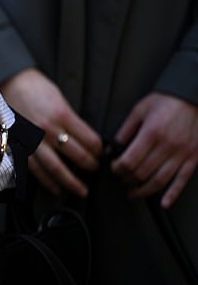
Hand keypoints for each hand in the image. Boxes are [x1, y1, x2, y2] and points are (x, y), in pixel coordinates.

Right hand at [1, 68, 101, 196]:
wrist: (9, 82)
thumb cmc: (35, 87)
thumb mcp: (59, 98)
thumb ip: (70, 118)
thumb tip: (84, 138)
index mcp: (62, 115)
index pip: (90, 140)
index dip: (100, 150)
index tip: (102, 154)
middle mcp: (49, 130)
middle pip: (77, 156)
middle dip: (90, 166)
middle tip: (96, 170)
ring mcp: (34, 140)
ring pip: (56, 168)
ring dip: (71, 182)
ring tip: (81, 190)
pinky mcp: (21, 146)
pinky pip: (36, 170)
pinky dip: (48, 182)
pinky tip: (56, 188)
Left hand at [112, 92, 197, 207]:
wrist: (192, 97)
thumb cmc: (166, 102)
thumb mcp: (139, 111)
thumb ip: (124, 130)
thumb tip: (111, 148)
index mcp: (152, 133)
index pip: (129, 161)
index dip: (117, 169)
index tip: (114, 167)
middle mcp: (168, 146)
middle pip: (142, 173)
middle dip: (127, 179)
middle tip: (121, 178)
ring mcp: (183, 154)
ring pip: (159, 181)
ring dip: (144, 190)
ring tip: (134, 192)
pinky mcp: (194, 158)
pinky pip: (182, 181)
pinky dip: (172, 194)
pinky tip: (163, 202)